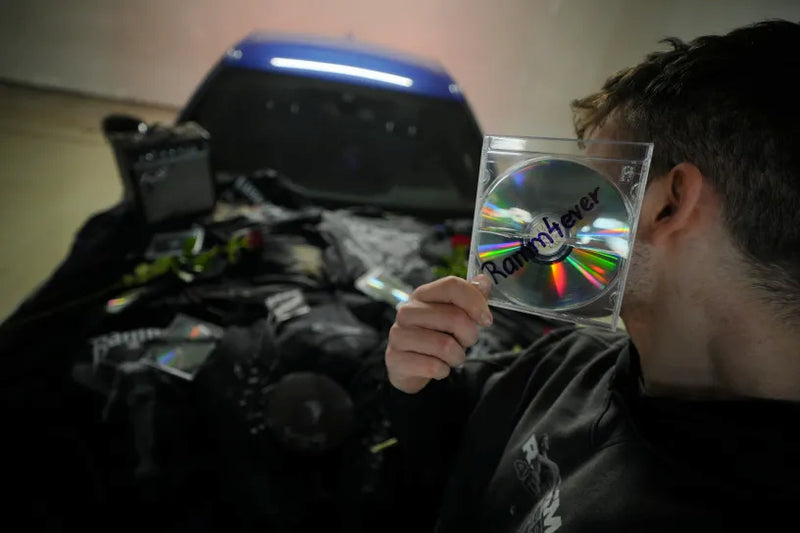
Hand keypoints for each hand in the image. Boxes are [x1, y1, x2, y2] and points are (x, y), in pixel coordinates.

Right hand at [385, 274, 492, 393]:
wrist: (409, 365)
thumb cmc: (436, 335)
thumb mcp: (455, 315)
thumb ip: (471, 297)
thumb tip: (484, 281)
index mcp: (423, 294)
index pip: (452, 285)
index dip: (475, 301)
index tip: (487, 320)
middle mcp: (407, 311)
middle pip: (454, 317)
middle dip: (469, 336)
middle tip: (464, 343)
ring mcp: (398, 335)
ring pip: (445, 346)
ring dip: (457, 356)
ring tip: (451, 356)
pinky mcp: (396, 359)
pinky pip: (433, 367)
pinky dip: (443, 371)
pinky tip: (437, 367)